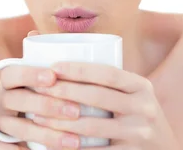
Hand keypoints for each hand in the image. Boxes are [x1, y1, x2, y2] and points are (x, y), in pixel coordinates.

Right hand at [0, 31, 82, 149]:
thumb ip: (40, 56)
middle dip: (48, 106)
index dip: (30, 74)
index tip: (52, 76)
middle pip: (17, 101)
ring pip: (16, 129)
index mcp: (6, 81)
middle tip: (76, 111)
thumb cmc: (31, 93)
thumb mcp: (35, 75)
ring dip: (46, 135)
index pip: (13, 73)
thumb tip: (38, 30)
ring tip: (74, 141)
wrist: (6, 121)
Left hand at [30, 61, 179, 149]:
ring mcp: (139, 134)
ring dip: (59, 122)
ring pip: (91, 126)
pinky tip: (52, 143)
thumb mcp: (133, 94)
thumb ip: (106, 78)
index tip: (53, 67)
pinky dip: (70, 148)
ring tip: (37, 117)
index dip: (79, 69)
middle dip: (63, 91)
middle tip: (38, 90)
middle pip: (97, 97)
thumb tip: (57, 44)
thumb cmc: (134, 116)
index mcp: (142, 86)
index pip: (108, 73)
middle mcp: (144, 108)